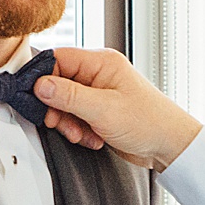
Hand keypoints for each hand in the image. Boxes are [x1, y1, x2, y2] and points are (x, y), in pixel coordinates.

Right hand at [33, 47, 201, 171]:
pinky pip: (76, 117)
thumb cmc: (148, 122)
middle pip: (58, 83)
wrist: (170, 146)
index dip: (41, 77)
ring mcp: (99, 92)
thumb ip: (68, 96)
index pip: (58, 58)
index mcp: (101, 62)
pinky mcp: (101, 110)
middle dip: (56, 107)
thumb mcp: (103, 109)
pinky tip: (92, 138)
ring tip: (82, 134)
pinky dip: (79, 130)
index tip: (34, 98)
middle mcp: (99, 73)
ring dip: (68, 122)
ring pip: (65, 103)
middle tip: (59, 123)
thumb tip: (39, 84)